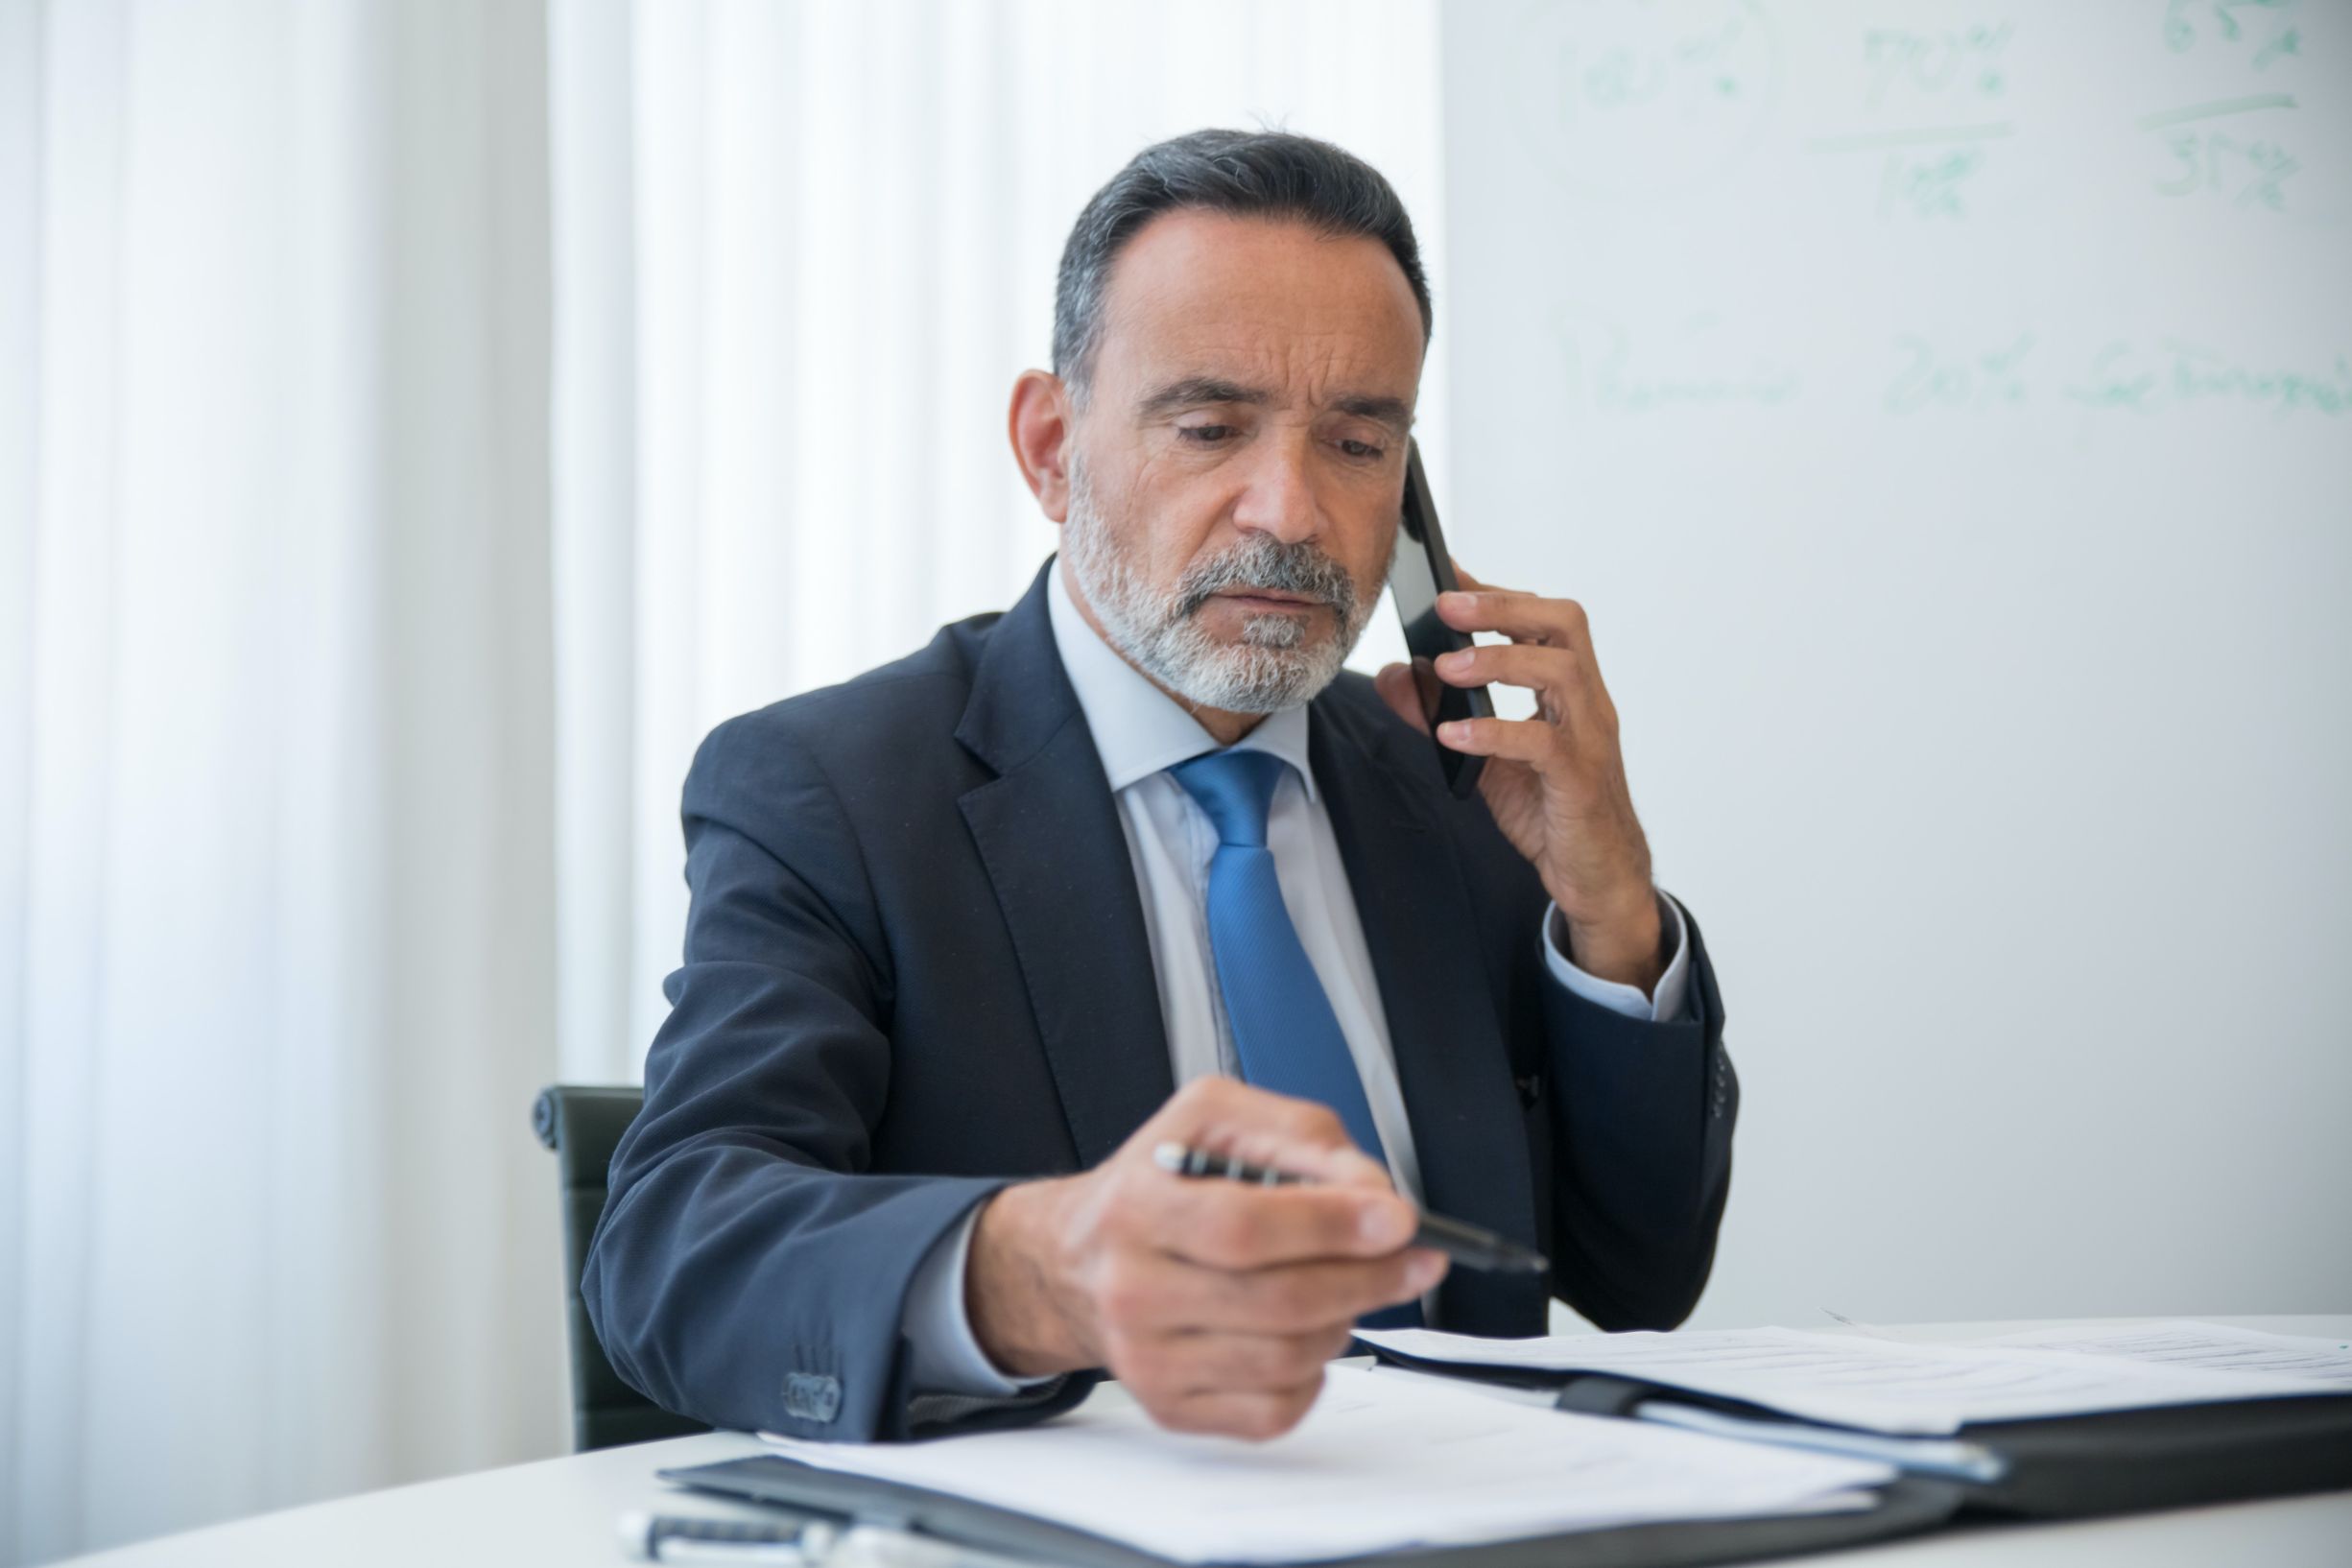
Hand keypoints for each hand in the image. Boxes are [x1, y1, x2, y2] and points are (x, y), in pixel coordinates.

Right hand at [966, 1078, 1447, 1439]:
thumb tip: (1373, 1194)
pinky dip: (1314, 1374)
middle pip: (1276, 1301)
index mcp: (1137, 1206)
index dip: (1331, 1224)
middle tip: (1414, 1257)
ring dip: (1344, 1319)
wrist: (1078, 1258)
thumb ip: (1300, 1137)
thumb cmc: (1156, 1183)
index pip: (1243, 1226)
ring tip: (1348, 1285)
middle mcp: (1132, 1289)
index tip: (1397, 1220)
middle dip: (1367, 1277)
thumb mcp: (1214, 1118)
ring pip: (1286, 1359)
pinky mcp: (1170, 1407)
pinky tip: (1306, 1331)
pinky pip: (1273, 1410)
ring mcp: (1148, 1358)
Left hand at [1374, 565, 1664, 992]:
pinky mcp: (1580, 781)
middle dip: (1504, 607)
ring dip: (1499, 661)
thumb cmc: (1551, 809)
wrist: (1595, 877)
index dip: (1498, 591)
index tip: (1447, 573)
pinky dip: (1493, 733)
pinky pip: (1543, 744)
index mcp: (1569, 689)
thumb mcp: (1484, 757)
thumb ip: (1441, 713)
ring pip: (1561, 673)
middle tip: (1445, 607)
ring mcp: (1590, 739)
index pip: (1545, 618)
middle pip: (1565, 625)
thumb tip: (1393, 675)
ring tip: (1445, 668)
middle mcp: (1587, 703)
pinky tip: (1451, 736)